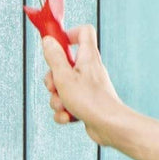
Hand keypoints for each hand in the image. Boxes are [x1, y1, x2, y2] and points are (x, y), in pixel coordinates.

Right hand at [42, 24, 123, 145]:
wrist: (110, 127)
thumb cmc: (91, 101)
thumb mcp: (64, 76)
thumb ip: (54, 57)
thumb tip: (48, 41)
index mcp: (87, 57)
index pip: (83, 32)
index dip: (68, 34)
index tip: (55, 43)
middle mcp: (89, 70)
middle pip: (64, 64)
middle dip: (52, 78)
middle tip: (54, 86)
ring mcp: (88, 87)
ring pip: (63, 87)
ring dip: (57, 98)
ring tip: (63, 105)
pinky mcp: (86, 103)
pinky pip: (68, 103)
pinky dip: (64, 111)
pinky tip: (68, 116)